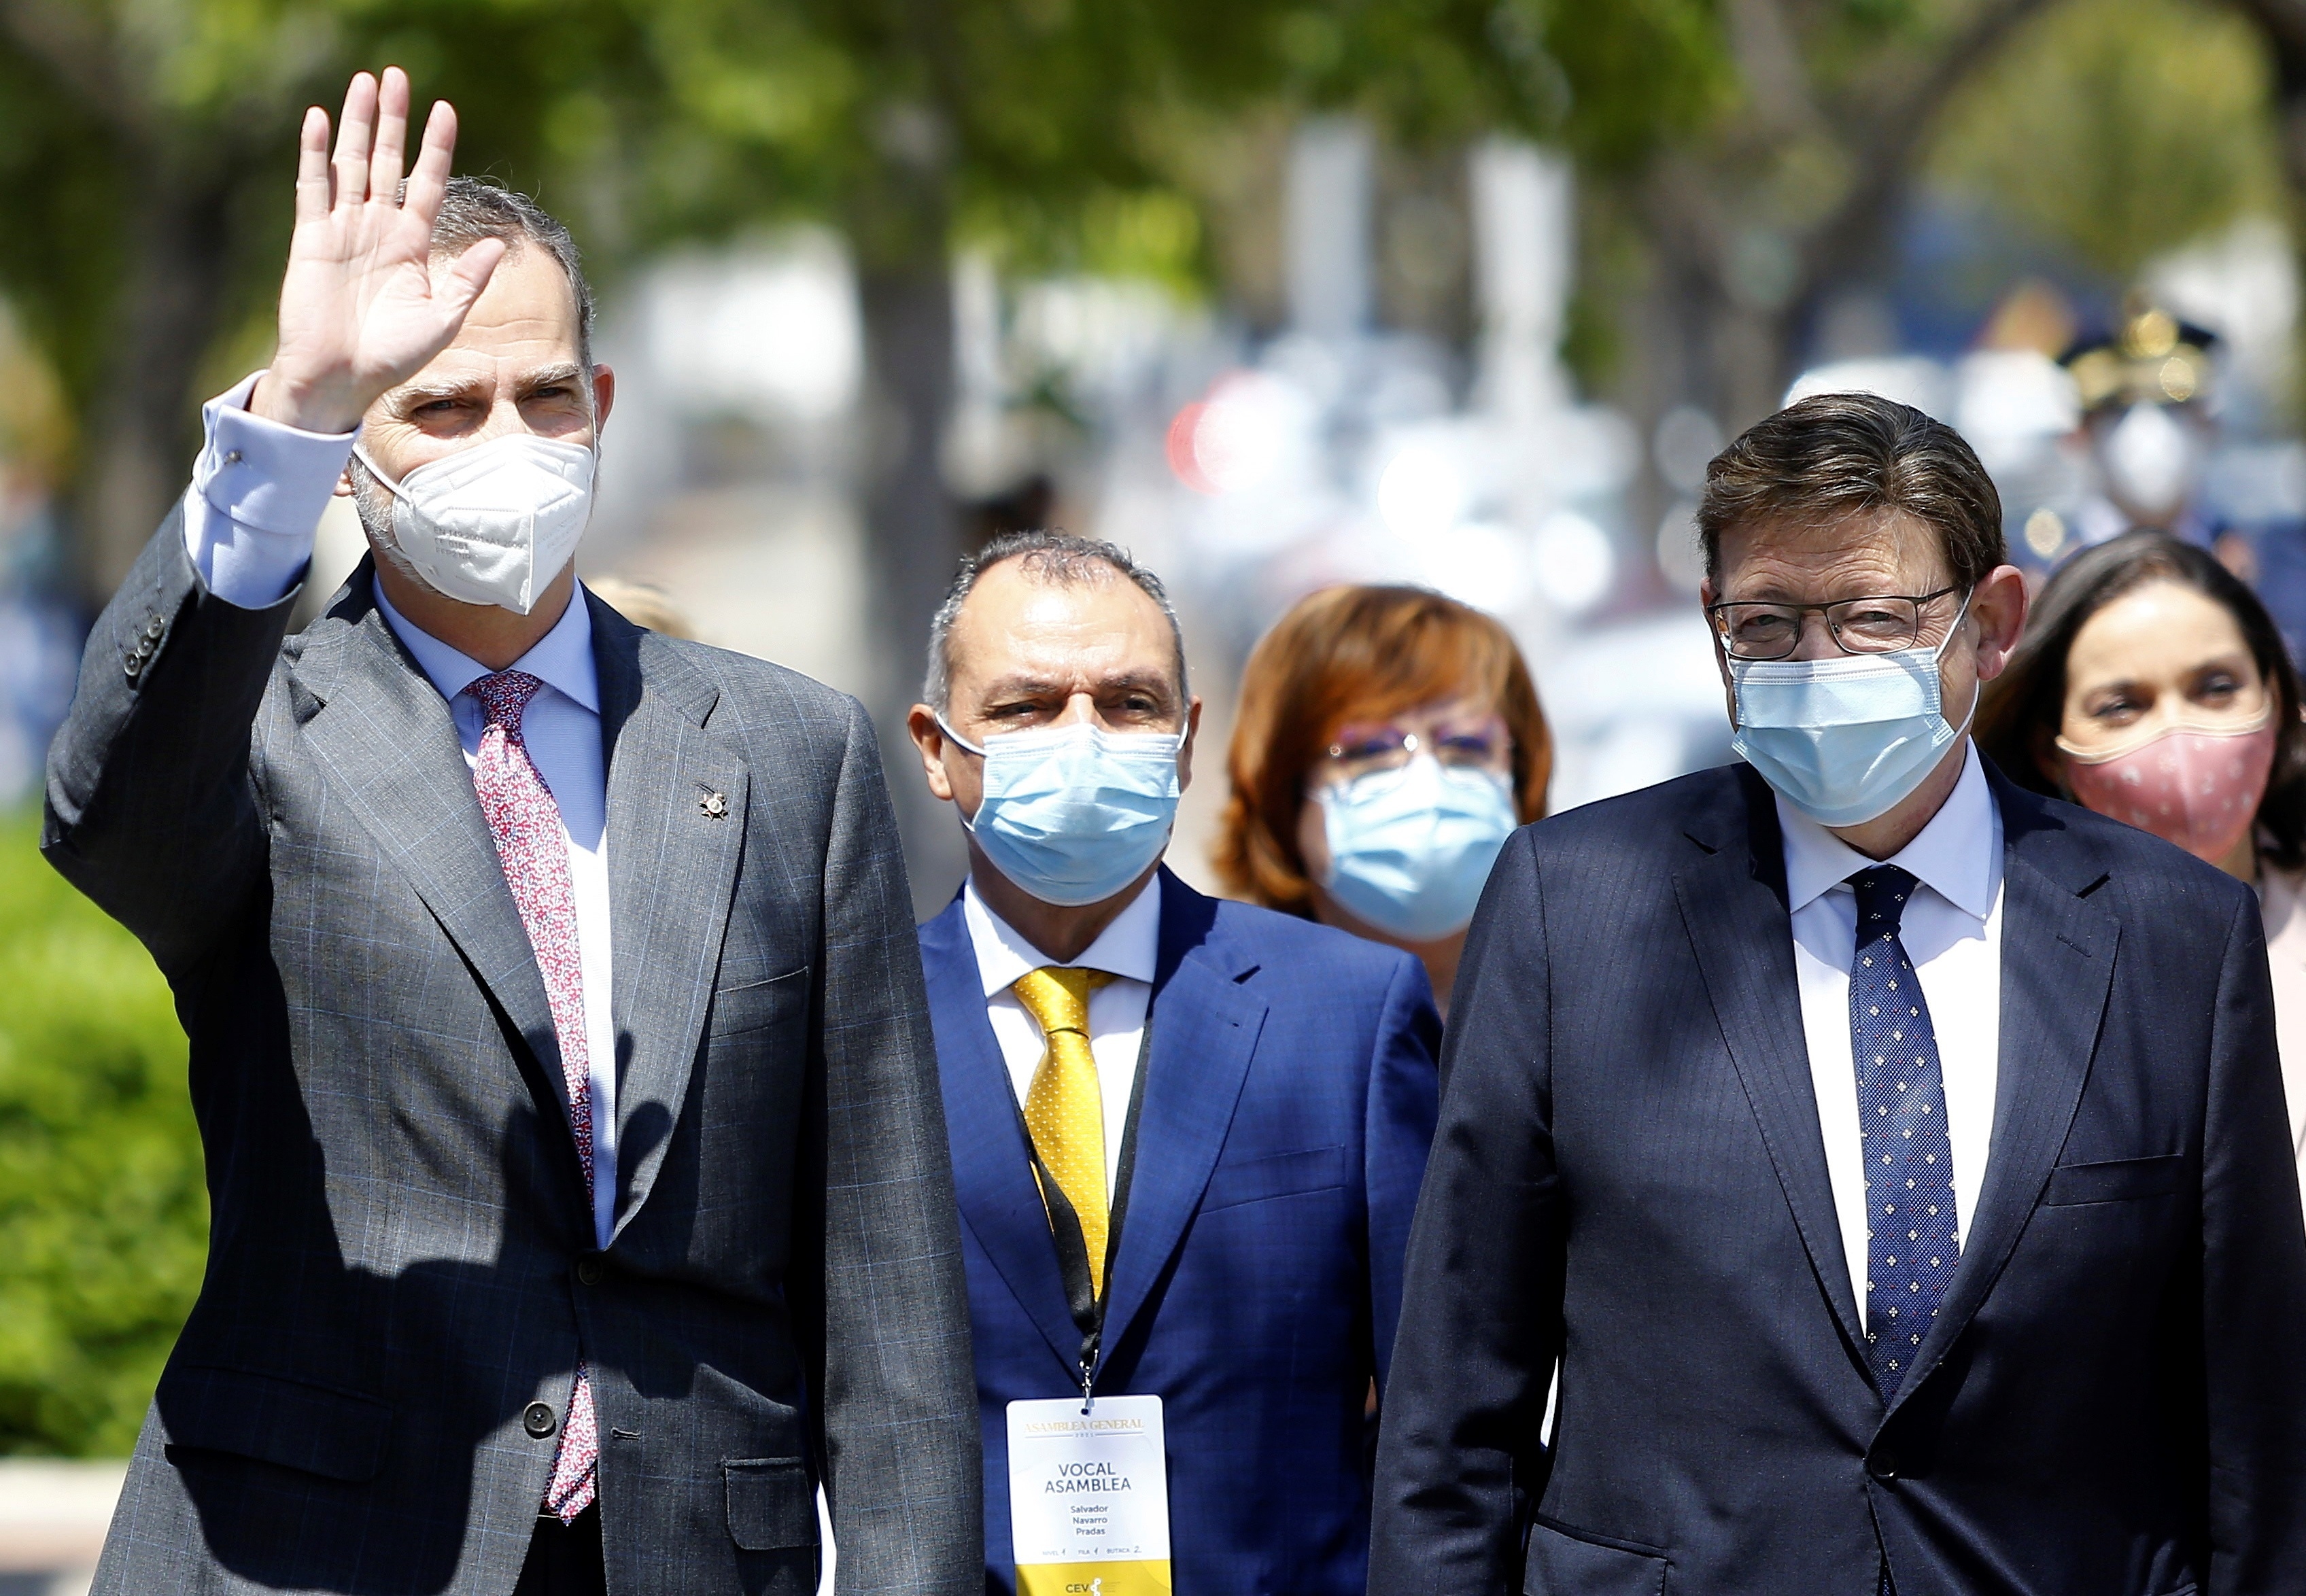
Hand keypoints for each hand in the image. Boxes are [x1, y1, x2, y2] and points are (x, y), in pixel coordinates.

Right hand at [250, 68, 505, 434]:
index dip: (435, 147)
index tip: (446, 110)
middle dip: (394, 119)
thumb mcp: (443, 321)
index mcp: (413, 245)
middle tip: (399, 75)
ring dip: (359, 123)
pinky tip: (321, 119)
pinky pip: (314, 187)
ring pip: (352, 163)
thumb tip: (498, 243)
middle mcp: (379, 229)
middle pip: (388, 161)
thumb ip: (468, 280)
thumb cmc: (393, 359)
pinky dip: (316, 153)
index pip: (426, 182)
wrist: (342, 380)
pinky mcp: (311, 238)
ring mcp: (344, 230)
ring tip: (365, 82)